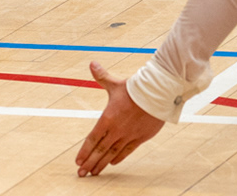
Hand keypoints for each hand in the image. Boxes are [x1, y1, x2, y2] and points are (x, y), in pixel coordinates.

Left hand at [75, 60, 164, 176]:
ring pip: (112, 154)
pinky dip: (118, 158)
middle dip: (89, 163)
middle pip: (100, 150)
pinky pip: (127, 151)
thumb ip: (102, 77)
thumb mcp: (116, 84)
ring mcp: (128, 135)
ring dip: (101, 164)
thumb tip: (92, 63)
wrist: (158, 93)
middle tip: (82, 173)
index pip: (92, 139)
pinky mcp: (141, 137)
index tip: (78, 161)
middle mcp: (116, 130)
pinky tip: (112, 163)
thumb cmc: (136, 88)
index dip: (84, 151)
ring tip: (94, 172)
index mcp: (107, 118)